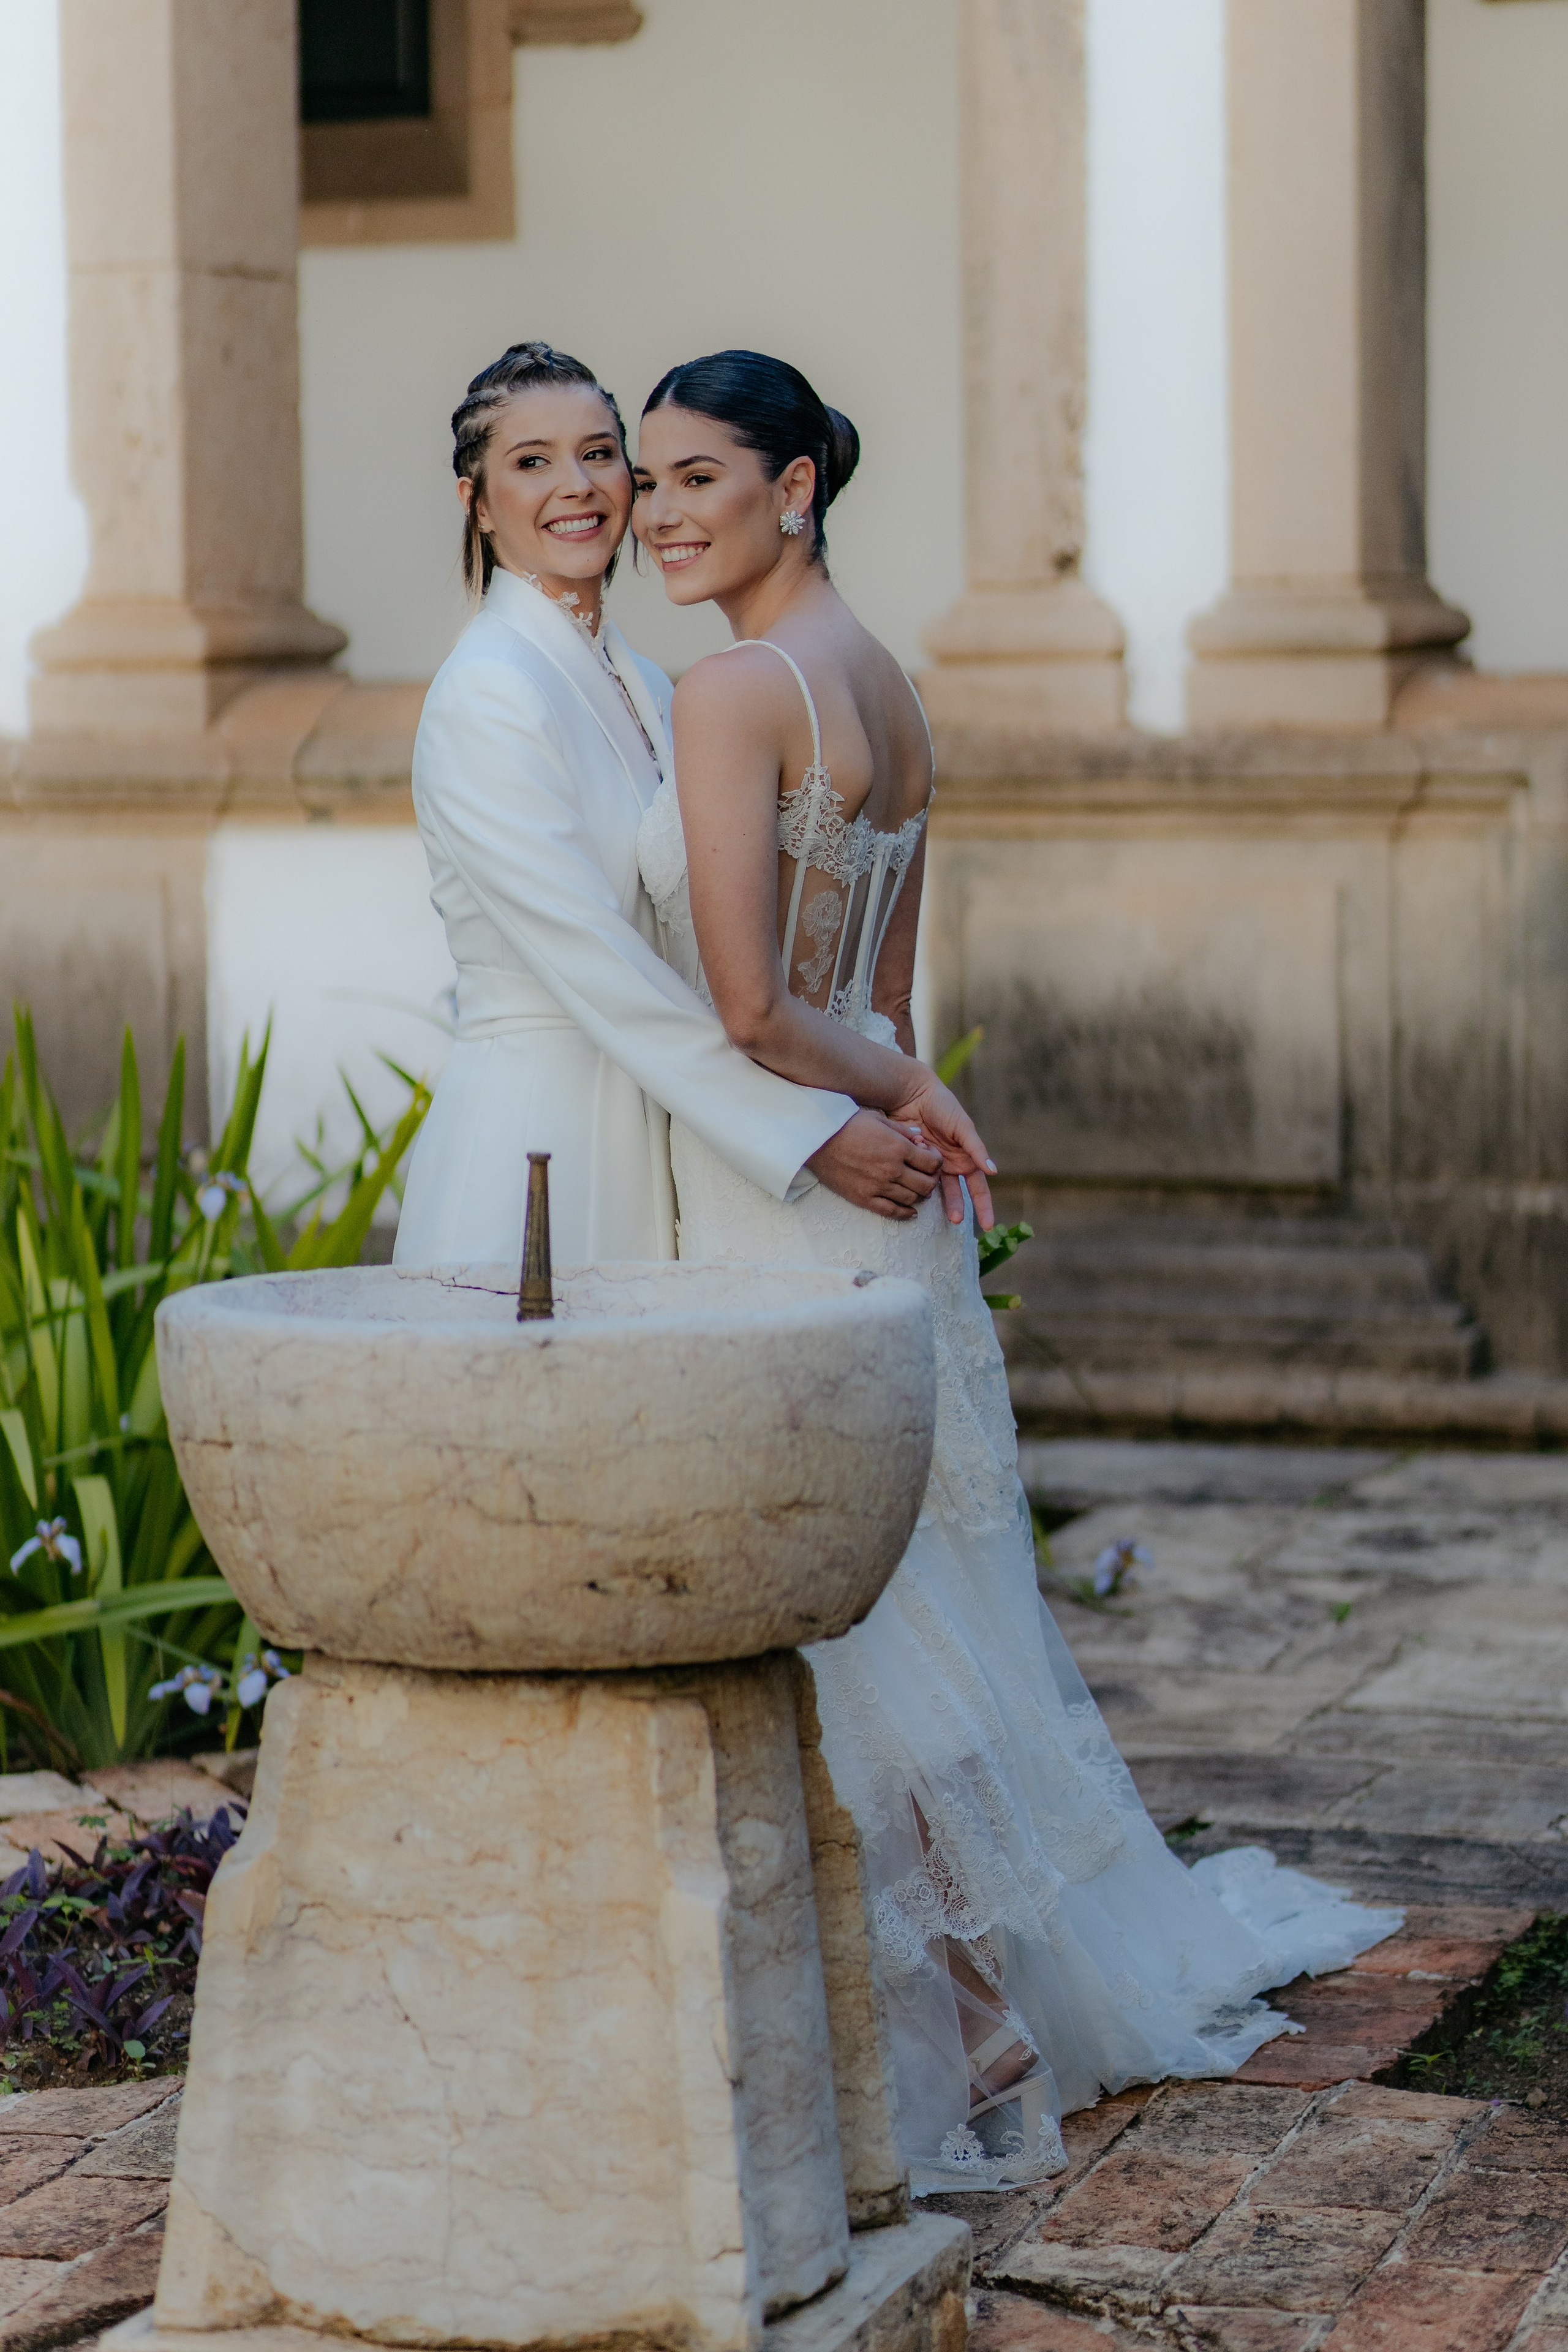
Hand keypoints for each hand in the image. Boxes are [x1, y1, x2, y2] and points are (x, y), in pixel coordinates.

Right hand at [807, 1109, 942, 1220]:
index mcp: (898, 1147)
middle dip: (931, 1180)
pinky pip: (891, 1212)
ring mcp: (878, 1186)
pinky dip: (905, 1214)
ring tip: (915, 1187)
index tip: (931, 1159)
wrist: (816, 1138)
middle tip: (926, 1175)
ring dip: (918, 1195)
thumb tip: (921, 1141)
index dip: (937, 1162)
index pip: (932, 1163)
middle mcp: (891, 1169)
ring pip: (912, 1199)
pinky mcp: (863, 1198)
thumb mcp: (879, 1118)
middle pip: (926, 1185)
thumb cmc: (847, 1123)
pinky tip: (911, 1211)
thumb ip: (903, 1131)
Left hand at [886, 1067, 996, 1229]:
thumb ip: (976, 1149)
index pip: (978, 1187)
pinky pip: (920, 1179)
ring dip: (943, 1203)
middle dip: (959, 1208)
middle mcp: (950, 1164)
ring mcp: (932, 1166)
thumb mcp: (963, 1126)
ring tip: (946, 1215)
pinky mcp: (914, 1163)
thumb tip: (993, 1171)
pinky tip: (920, 1191)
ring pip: (938, 1191)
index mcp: (966, 1157)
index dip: (984, 1205)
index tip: (988, 1225)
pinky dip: (921, 1184)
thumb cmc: (942, 1106)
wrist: (912, 1094)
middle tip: (957, 1221)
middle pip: (958, 1194)